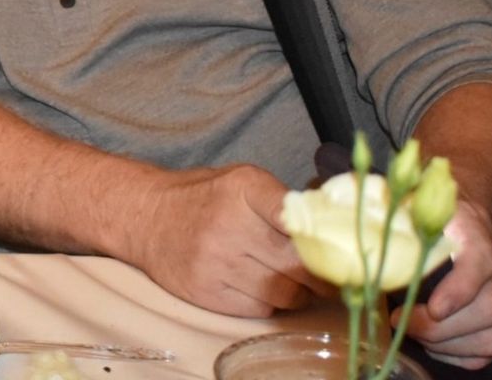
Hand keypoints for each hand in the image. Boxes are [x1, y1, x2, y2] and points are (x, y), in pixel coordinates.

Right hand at [126, 163, 333, 316]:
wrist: (148, 217)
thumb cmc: (206, 198)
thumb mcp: (242, 181)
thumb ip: (281, 200)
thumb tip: (332, 225)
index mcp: (243, 187)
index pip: (292, 212)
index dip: (321, 234)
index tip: (343, 245)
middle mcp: (228, 222)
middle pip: (296, 261)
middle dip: (322, 272)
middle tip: (336, 273)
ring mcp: (216, 261)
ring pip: (284, 292)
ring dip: (300, 291)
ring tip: (299, 281)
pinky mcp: (208, 293)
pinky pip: (260, 309)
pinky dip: (273, 303)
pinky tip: (269, 288)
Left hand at [394, 198, 491, 368]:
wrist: (463, 213)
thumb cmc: (430, 209)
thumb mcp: (412, 199)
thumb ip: (395, 211)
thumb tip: (363, 224)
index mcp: (474, 229)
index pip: (478, 261)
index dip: (458, 290)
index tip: (433, 308)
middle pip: (487, 308)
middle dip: (441, 328)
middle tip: (403, 323)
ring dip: (449, 344)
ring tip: (415, 334)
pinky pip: (491, 347)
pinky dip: (460, 353)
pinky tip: (434, 343)